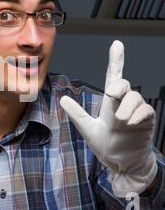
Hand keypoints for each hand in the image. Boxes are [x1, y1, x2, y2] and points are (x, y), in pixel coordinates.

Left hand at [60, 40, 157, 197]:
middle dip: (118, 86)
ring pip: (135, 97)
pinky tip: (129, 123)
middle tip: (111, 94)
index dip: (116, 61)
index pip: (113, 77)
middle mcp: (123, 104)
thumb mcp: (88, 130)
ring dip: (126, 106)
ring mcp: (136, 112)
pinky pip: (146, 110)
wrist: (123, 164)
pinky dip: (137, 114)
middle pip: (124, 84)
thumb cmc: (107, 146)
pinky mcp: (147, 121)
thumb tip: (62, 99)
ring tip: (119, 120)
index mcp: (110, 103)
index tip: (116, 44)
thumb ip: (77, 115)